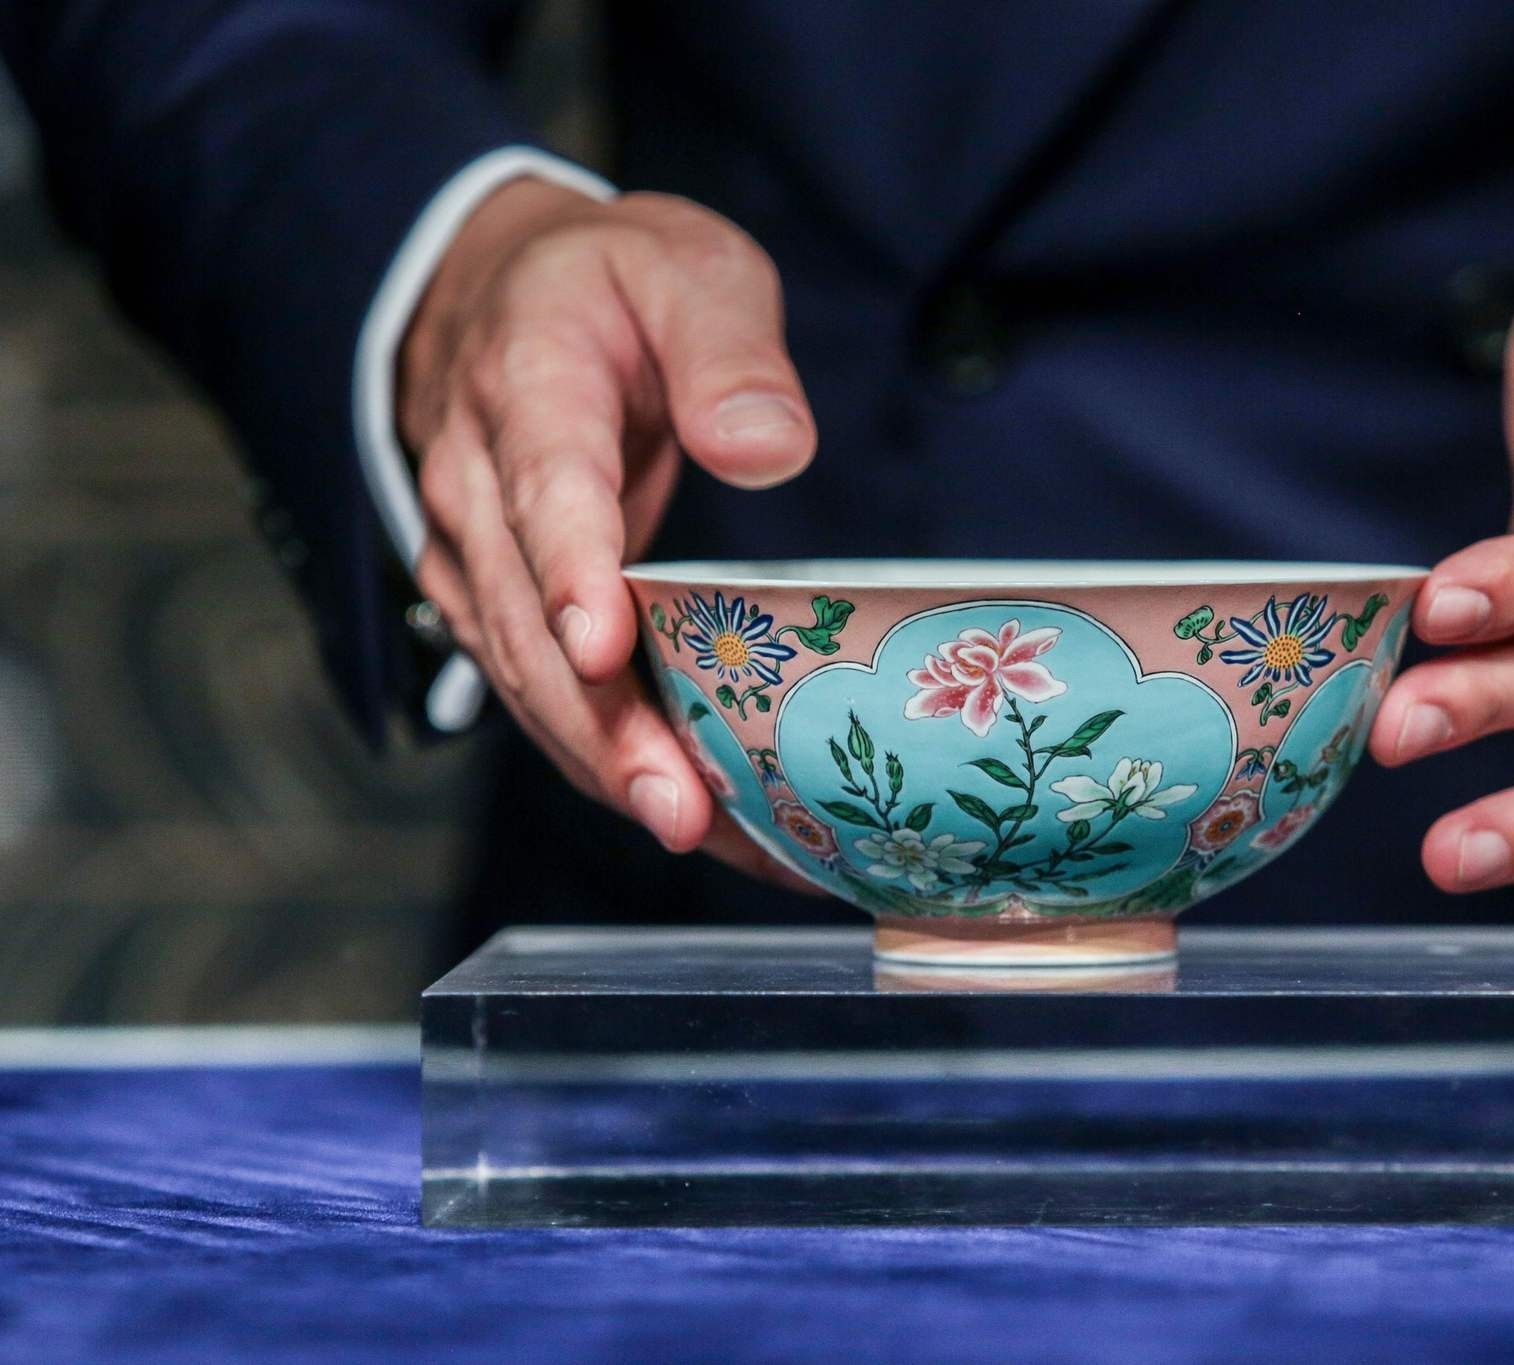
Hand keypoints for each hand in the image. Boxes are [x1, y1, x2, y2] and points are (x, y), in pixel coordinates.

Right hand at [400, 177, 817, 887]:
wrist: (503, 290)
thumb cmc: (610, 285)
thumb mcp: (686, 267)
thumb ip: (726, 350)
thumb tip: (769, 448)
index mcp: (528, 386)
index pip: (545, 489)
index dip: (570, 574)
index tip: (602, 646)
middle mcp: (477, 484)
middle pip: (526, 620)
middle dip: (601, 723)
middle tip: (678, 807)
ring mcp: (475, 551)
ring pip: (524, 675)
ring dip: (601, 762)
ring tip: (693, 835)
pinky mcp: (495, 600)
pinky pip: (539, 687)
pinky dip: (602, 755)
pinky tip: (685, 812)